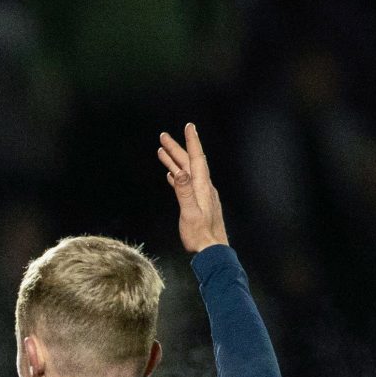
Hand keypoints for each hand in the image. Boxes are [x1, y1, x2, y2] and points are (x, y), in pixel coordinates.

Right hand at [159, 123, 228, 253]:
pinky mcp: (197, 202)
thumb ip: (184, 192)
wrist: (212, 249)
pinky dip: (177, 176)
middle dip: (177, 148)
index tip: (188, 127)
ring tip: (163, 152)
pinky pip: (185, 184)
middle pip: (188, 163)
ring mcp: (200, 194)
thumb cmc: (200, 234)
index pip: (196, 159)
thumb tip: (178, 172)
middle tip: (164, 136)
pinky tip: (172, 175)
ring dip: (175, 161)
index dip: (191, 142)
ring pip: (186, 172)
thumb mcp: (190, 213)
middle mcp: (202, 187)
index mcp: (201, 186)